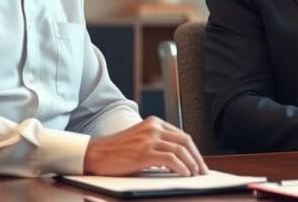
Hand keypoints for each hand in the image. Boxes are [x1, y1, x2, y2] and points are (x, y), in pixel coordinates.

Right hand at [83, 117, 207, 175]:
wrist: (95, 154)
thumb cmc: (116, 152)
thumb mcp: (140, 141)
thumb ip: (157, 144)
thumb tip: (178, 159)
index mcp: (153, 123)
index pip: (181, 135)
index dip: (193, 150)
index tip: (198, 162)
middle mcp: (153, 127)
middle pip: (185, 140)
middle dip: (197, 157)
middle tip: (202, 170)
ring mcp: (149, 139)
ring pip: (181, 149)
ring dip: (192, 164)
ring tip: (195, 174)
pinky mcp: (145, 152)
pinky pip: (172, 159)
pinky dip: (181, 168)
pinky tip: (184, 174)